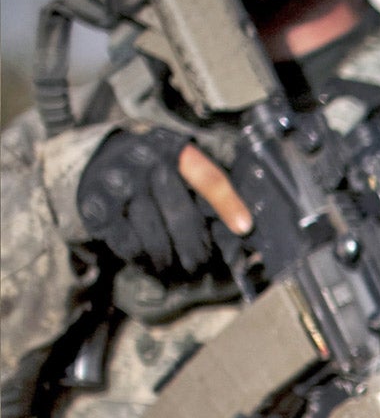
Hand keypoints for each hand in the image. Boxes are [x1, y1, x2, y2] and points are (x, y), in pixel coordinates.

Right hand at [77, 130, 252, 278]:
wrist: (98, 157)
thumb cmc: (154, 168)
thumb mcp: (181, 164)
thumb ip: (207, 188)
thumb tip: (240, 226)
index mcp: (174, 150)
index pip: (208, 178)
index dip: (227, 204)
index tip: (244, 228)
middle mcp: (145, 163)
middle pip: (181, 215)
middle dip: (195, 246)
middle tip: (199, 262)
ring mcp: (118, 185)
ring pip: (154, 234)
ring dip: (168, 258)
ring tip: (175, 267)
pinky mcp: (97, 207)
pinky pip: (127, 243)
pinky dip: (142, 260)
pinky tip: (149, 263)